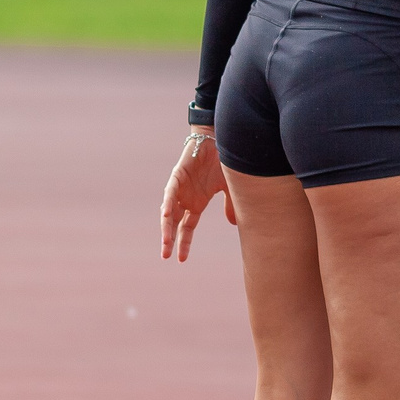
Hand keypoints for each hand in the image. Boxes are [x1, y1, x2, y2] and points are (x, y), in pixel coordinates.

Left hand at [159, 126, 232, 261]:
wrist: (219, 140)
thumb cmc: (223, 163)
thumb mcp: (230, 189)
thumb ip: (230, 206)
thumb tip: (234, 224)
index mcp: (196, 203)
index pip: (187, 228)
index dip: (184, 243)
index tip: (181, 260)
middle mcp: (186, 198)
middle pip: (174, 224)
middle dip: (170, 240)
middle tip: (166, 256)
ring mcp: (180, 188)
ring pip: (169, 212)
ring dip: (166, 227)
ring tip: (165, 243)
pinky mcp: (177, 176)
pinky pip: (170, 193)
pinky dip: (168, 204)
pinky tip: (165, 217)